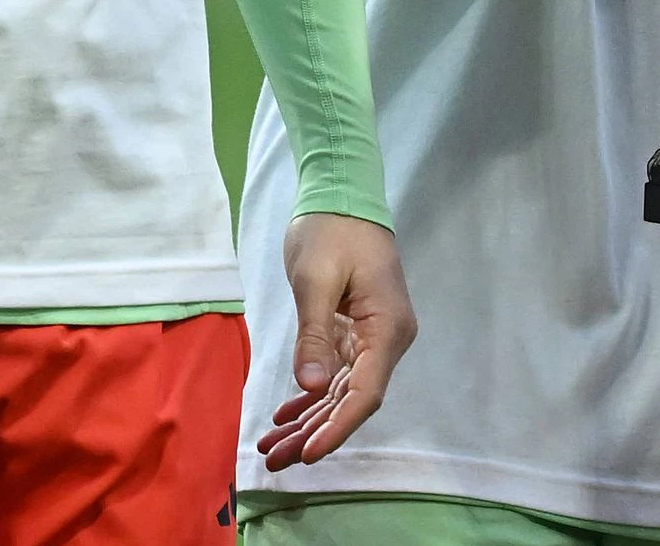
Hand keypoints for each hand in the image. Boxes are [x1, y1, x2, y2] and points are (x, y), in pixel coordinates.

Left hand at [255, 212, 416, 470]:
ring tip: (272, 448)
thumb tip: (313, 387)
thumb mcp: (315, 281)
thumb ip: (314, 335)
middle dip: (314, 433)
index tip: (308, 454)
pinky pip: (337, 375)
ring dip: (309, 420)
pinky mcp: (357, 332)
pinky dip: (312, 397)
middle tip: (273, 460)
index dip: (337, 427)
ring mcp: (374, 337)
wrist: (342, 198)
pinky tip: (285, 417)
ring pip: (343, 392)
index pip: (365, 392)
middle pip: (353, 399)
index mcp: (386, 327)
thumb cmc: (331, 233)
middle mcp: (387, 339)